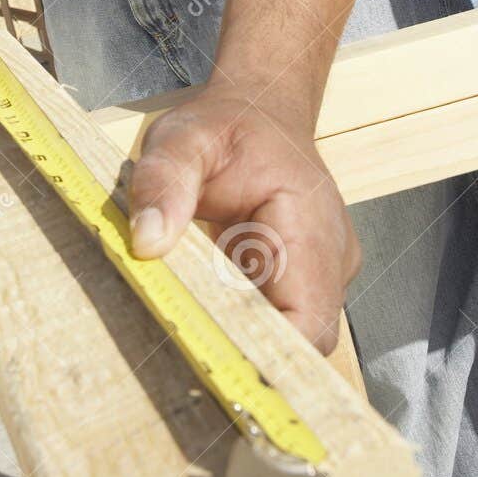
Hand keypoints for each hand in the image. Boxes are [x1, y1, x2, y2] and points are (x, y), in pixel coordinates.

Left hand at [127, 82, 360, 352]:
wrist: (260, 110)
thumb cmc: (225, 126)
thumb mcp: (183, 139)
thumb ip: (164, 182)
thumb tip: (147, 242)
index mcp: (310, 224)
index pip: (308, 320)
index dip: (268, 357)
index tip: (213, 367)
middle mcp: (330, 258)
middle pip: (302, 342)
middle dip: (250, 361)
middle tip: (184, 365)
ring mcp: (323, 274)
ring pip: (292, 341)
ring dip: (245, 349)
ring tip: (189, 348)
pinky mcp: (305, 283)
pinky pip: (281, 325)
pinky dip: (243, 333)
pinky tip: (202, 329)